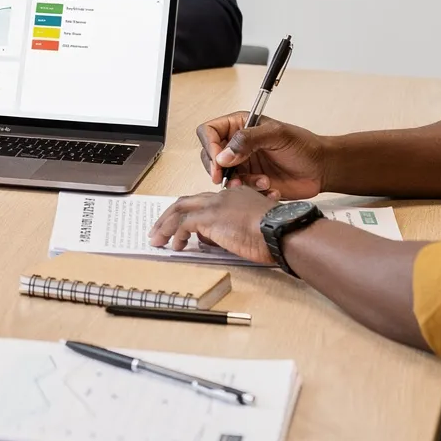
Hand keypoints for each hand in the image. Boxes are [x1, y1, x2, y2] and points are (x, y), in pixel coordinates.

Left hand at [148, 186, 278, 264]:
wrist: (282, 231)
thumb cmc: (276, 234)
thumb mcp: (252, 229)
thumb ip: (231, 229)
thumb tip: (211, 239)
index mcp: (234, 196)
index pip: (204, 201)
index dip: (190, 213)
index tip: (182, 227)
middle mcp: (222, 196)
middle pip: (187, 201)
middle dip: (169, 216)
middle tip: (159, 229)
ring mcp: (215, 205)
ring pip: (179, 210)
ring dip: (165, 225)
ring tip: (158, 239)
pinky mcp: (209, 217)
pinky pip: (182, 223)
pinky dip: (173, 233)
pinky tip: (174, 245)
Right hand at [197, 111, 326, 197]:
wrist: (321, 169)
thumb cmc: (304, 146)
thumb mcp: (276, 135)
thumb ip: (248, 140)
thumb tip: (223, 156)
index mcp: (239, 126)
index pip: (209, 132)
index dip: (210, 146)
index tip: (218, 162)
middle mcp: (237, 145)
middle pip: (210, 156)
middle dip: (218, 170)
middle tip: (228, 179)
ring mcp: (243, 165)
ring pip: (223, 177)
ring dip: (238, 182)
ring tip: (260, 182)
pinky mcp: (250, 183)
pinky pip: (238, 190)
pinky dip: (251, 192)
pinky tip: (268, 188)